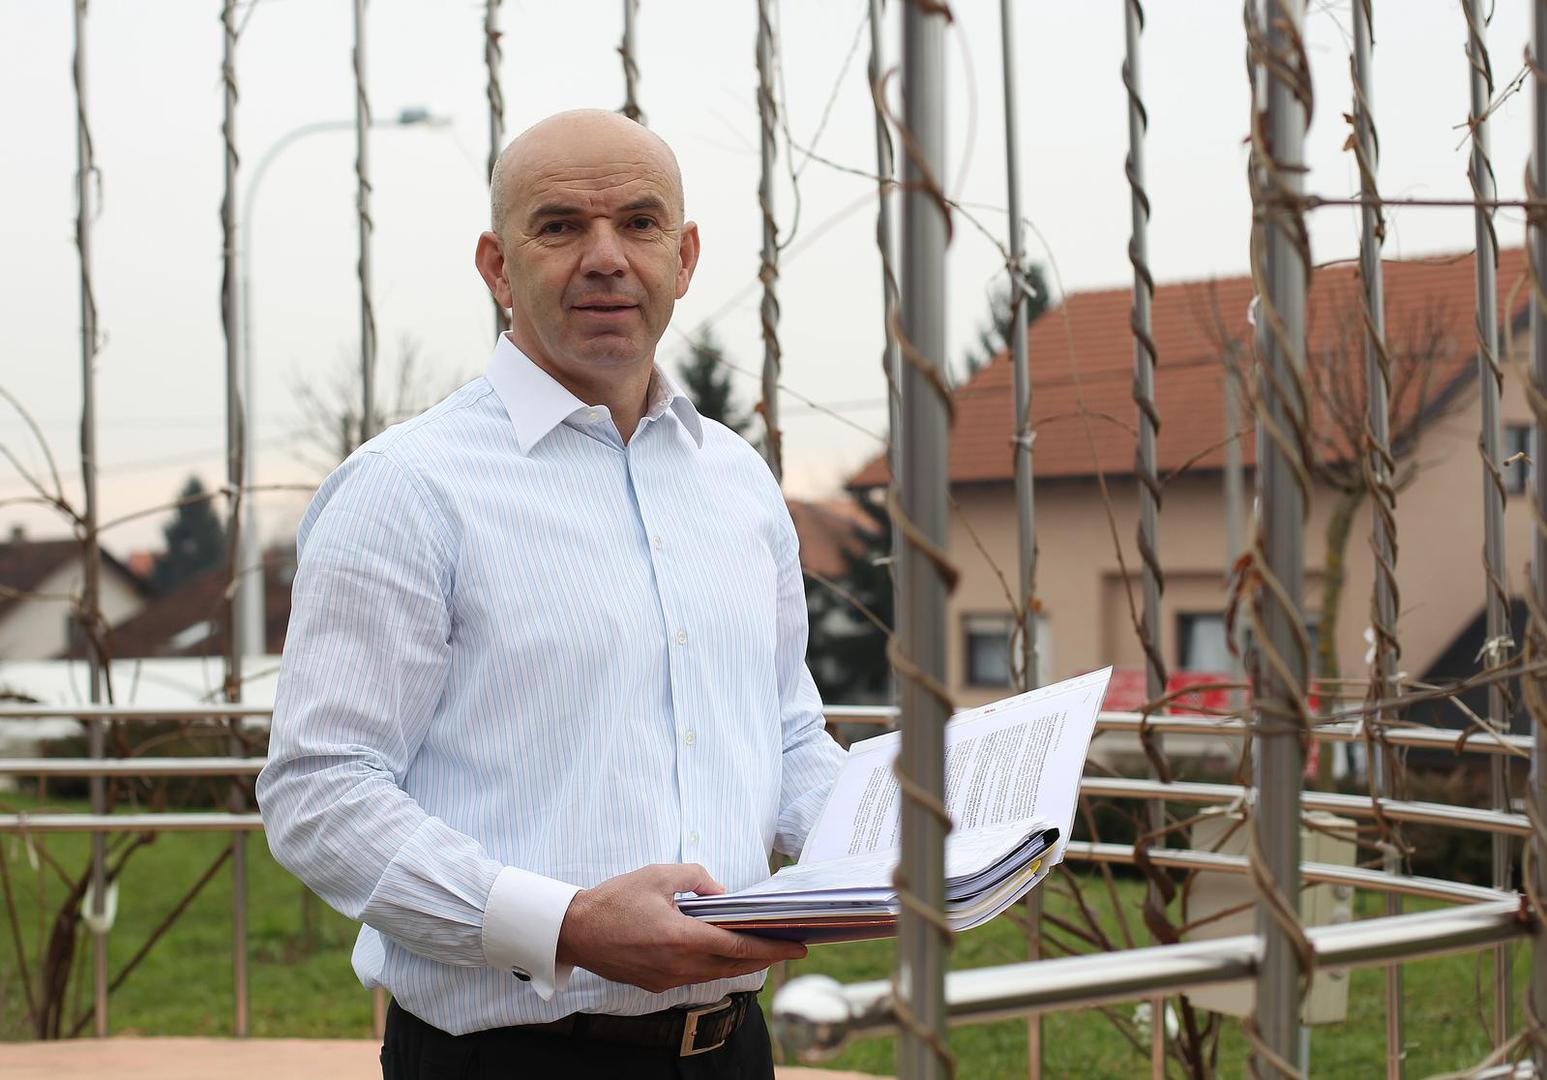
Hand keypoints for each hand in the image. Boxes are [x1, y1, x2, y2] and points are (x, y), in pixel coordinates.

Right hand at [555, 863, 805, 993]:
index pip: (738, 947)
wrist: (576, 930)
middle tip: (790, 949)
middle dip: (765, 958)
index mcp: (681, 938)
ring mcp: (666, 979)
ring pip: (716, 974)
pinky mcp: (656, 984)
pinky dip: (716, 966)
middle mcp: (678, 965)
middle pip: (733, 966)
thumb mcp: (659, 875)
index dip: (771, 948)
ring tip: (762, 950)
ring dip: (741, 964)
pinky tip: (723, 954)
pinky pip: (696, 976)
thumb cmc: (615, 900)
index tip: (797, 947)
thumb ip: (696, 878)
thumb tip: (720, 893)